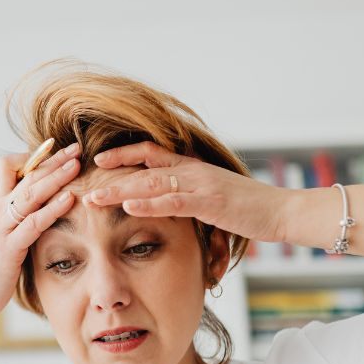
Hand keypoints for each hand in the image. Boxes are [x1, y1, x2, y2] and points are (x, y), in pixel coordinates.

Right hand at [0, 141, 81, 320]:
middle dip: (53, 160)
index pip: (10, 167)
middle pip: (27, 176)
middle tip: (76, 147)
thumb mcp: (6, 233)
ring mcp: (3, 228)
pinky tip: (69, 199)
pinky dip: (52, 209)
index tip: (56, 149)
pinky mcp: (10, 247)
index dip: (33, 157)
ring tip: (76, 164)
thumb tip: (43, 203)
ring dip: (55, 177)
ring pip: (31, 195)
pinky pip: (34, 223)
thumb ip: (21, 216)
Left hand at [85, 141, 290, 243]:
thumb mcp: (213, 196)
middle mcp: (192, 171)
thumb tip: (167, 199)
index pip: (150, 153)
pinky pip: (175, 202)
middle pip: (142, 167)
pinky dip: (150, 204)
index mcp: (191, 167)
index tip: (97, 160)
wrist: (283, 211)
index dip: (122, 154)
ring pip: (152, 184)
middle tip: (81, 184)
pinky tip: (129, 207)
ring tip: (94, 198)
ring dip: (120, 191)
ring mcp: (201, 185)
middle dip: (110, 175)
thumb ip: (189, 194)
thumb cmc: (249, 207)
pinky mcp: (211, 203)